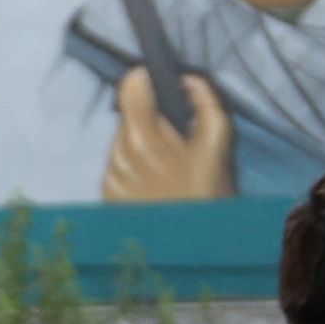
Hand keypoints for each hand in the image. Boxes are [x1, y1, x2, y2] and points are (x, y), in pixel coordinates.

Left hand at [101, 65, 237, 201]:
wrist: (192, 244)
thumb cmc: (208, 192)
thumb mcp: (217, 142)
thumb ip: (205, 100)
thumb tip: (186, 79)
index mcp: (143, 138)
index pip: (128, 87)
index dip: (143, 79)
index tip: (156, 83)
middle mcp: (119, 155)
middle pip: (126, 115)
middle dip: (148, 119)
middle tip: (173, 137)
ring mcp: (111, 177)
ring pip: (120, 141)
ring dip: (139, 144)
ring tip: (165, 165)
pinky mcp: (108, 195)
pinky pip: (117, 167)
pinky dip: (132, 168)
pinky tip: (153, 183)